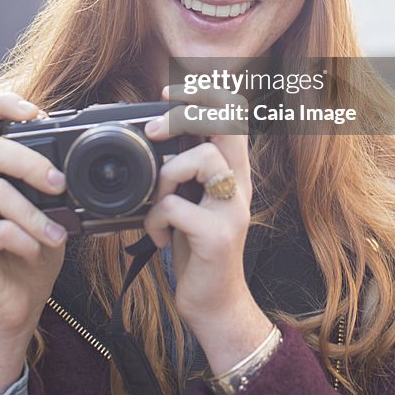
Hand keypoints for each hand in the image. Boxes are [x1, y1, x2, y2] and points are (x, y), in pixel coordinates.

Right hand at [0, 92, 68, 342]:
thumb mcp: (50, 208)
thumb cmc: (35, 250)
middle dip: (30, 161)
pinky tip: (36, 252)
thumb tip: (79, 159)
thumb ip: (51, 181)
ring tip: (58, 234)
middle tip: (59, 183)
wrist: (18, 307)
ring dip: (36, 214)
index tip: (34, 112)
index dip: (3, 105)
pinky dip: (25, 240)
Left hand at [143, 86, 272, 373]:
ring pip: (201, 159)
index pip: (233, 115)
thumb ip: (187, 169)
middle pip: (224, 125)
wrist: (214, 303)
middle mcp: (240, 184)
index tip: (171, 91)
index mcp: (234, 171)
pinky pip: (176, 207)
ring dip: (166, 176)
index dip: (206, 94)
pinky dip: (156, 219)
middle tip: (154, 130)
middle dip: (184, 117)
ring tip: (158, 202)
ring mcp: (232, 210)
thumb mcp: (195, 200)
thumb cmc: (197, 247)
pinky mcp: (216, 236)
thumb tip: (157, 134)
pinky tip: (161, 237)